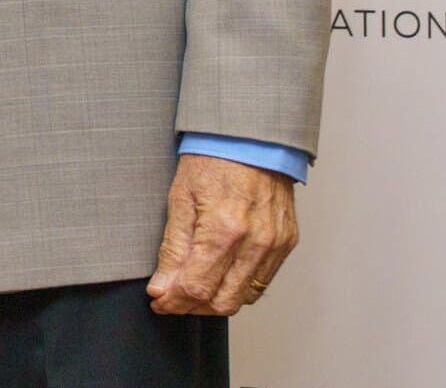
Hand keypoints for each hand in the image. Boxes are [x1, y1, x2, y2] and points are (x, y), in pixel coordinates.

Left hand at [146, 154, 298, 315]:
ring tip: (193, 288)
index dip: (173, 301)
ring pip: (244, 297)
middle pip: (222, 301)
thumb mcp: (179, 198)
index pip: (196, 287)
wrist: (250, 138)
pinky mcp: (286, 243)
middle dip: (193, 306)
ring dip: (215, 300)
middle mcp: (255, 242)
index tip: (158, 300)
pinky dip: (239, 286)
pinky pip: (262, 281)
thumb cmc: (212, 160)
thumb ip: (172, 249)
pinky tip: (220, 275)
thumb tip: (162, 287)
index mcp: (224, 229)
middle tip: (172, 297)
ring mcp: (275, 244)